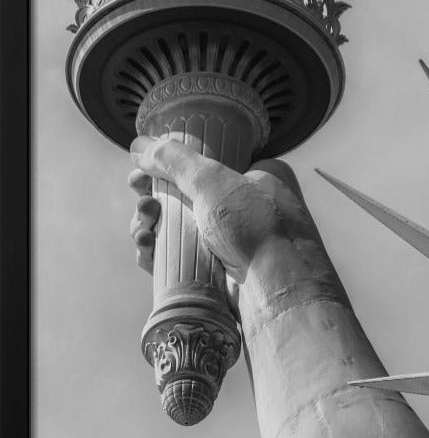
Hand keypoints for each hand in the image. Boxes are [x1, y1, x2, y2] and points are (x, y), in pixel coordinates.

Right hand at [128, 135, 305, 298]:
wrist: (278, 291)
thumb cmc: (255, 226)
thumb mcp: (214, 180)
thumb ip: (175, 160)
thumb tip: (140, 146)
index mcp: (259, 176)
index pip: (207, 164)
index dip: (171, 167)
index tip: (142, 171)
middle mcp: (248, 207)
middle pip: (186, 197)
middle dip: (155, 199)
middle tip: (142, 202)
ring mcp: (233, 242)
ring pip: (179, 229)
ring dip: (152, 226)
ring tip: (143, 230)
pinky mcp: (219, 273)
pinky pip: (180, 257)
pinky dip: (159, 252)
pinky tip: (146, 249)